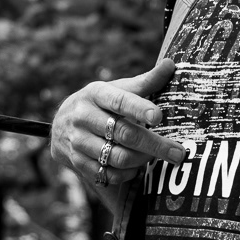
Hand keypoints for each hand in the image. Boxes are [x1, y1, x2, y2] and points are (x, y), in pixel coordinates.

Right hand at [53, 61, 184, 195]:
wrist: (61, 125)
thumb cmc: (99, 105)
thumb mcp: (116, 89)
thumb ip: (144, 82)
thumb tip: (170, 65)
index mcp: (95, 94)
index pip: (120, 101)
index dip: (139, 109)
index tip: (158, 116)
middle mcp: (83, 116)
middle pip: (124, 133)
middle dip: (155, 145)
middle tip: (178, 153)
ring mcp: (78, 141)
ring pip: (117, 157)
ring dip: (141, 160)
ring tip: (154, 157)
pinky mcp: (77, 162)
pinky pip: (108, 175)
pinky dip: (126, 174)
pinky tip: (135, 168)